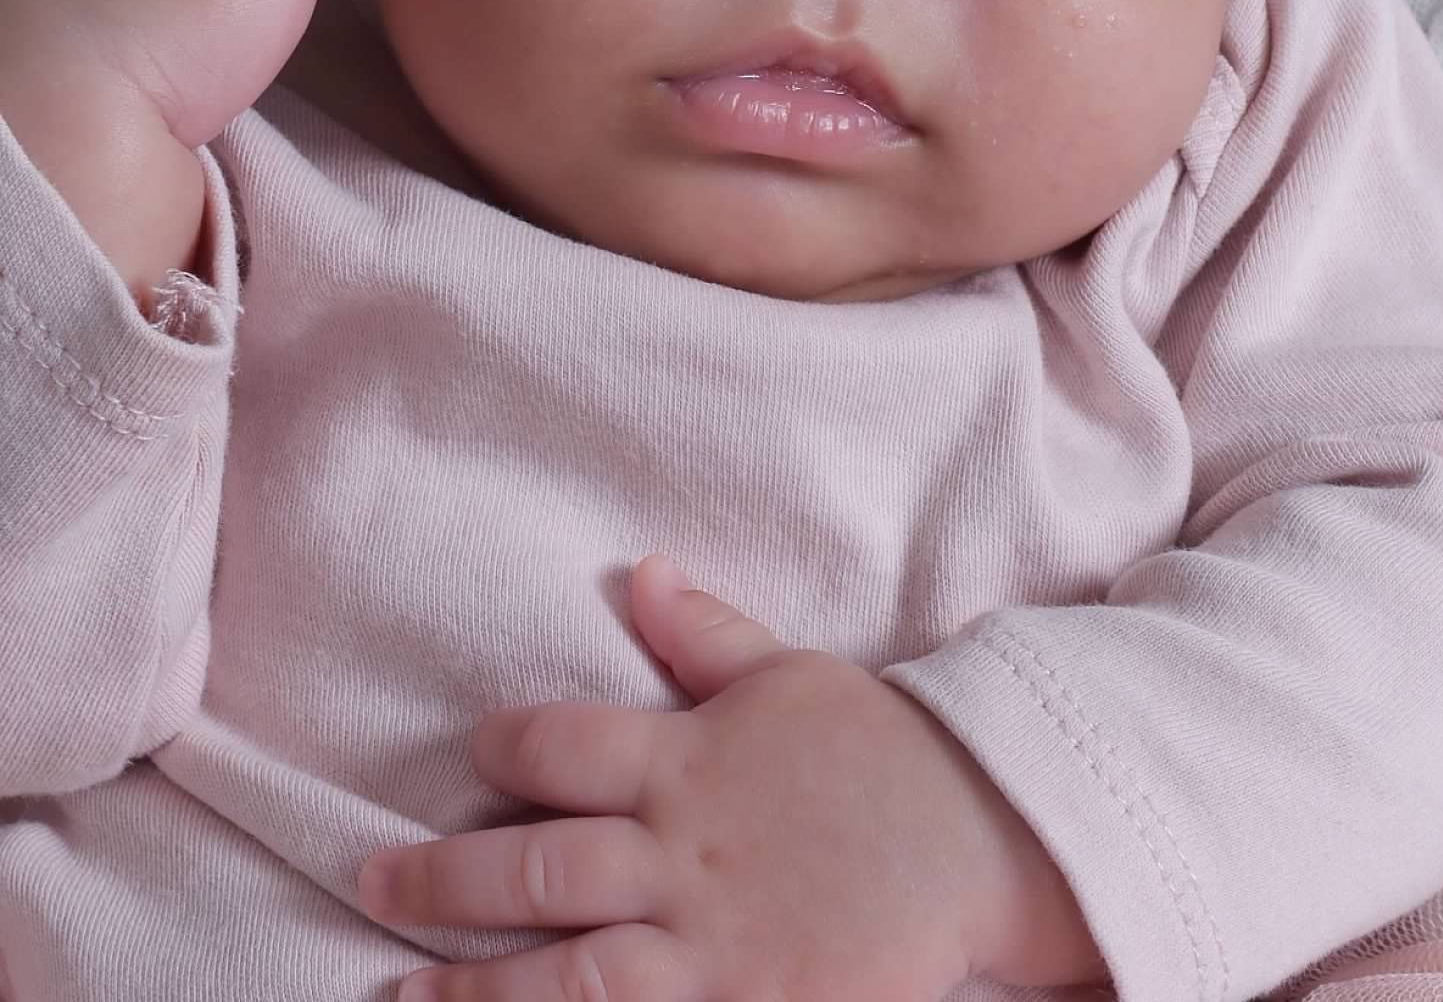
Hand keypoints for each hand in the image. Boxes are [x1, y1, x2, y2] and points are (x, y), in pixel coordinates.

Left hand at [360, 556, 1107, 1000]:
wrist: (983, 838)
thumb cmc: (879, 751)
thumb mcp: (791, 672)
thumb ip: (702, 631)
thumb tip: (637, 569)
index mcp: (688, 760)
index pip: (558, 748)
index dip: (502, 750)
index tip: (473, 757)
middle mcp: (681, 855)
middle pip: (535, 869)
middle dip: (440, 880)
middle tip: (372, 883)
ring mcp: (707, 947)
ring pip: (563, 976)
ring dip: (472, 990)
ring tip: (400, 995)